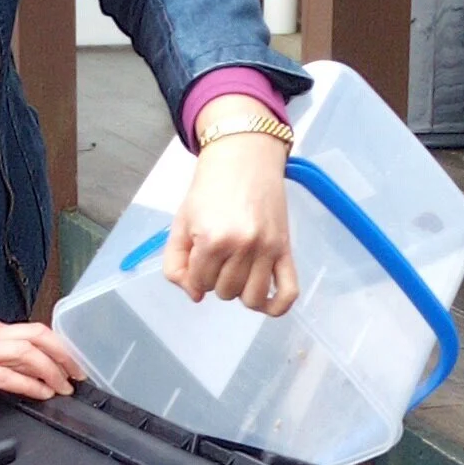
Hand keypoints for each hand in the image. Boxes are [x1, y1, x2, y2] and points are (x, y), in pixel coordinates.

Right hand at [0, 316, 86, 399]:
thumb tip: (20, 372)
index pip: (34, 331)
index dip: (60, 346)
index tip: (73, 363)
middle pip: (38, 336)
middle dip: (64, 355)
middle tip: (79, 374)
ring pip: (26, 354)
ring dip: (51, 371)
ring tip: (64, 387)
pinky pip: (5, 376)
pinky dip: (27, 385)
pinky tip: (40, 394)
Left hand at [163, 131, 297, 314]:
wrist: (244, 157)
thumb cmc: (210, 188)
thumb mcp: (181, 223)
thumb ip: (175, 264)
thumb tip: (196, 296)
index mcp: (212, 239)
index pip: (199, 284)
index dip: (194, 273)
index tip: (199, 254)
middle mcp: (242, 246)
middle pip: (224, 292)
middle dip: (216, 279)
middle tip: (218, 254)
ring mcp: (267, 249)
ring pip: (251, 298)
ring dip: (240, 291)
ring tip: (237, 271)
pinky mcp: (285, 249)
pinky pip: (288, 292)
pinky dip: (277, 307)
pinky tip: (265, 303)